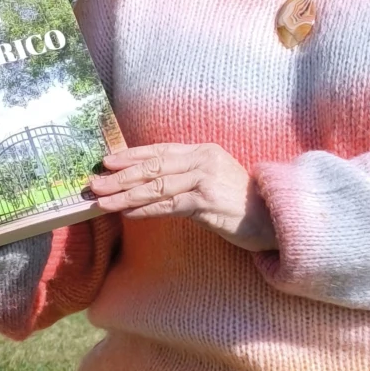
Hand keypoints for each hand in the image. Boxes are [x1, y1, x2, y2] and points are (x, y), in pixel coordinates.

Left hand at [86, 141, 271, 249]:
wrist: (275, 219)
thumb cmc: (241, 205)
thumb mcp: (213, 183)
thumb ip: (186, 179)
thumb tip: (151, 187)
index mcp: (202, 151)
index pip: (159, 150)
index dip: (131, 156)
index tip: (106, 162)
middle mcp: (203, 159)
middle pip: (153, 165)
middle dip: (120, 176)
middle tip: (95, 184)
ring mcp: (205, 179)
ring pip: (156, 185)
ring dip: (125, 194)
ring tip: (103, 201)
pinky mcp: (207, 201)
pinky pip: (169, 205)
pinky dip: (145, 210)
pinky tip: (127, 213)